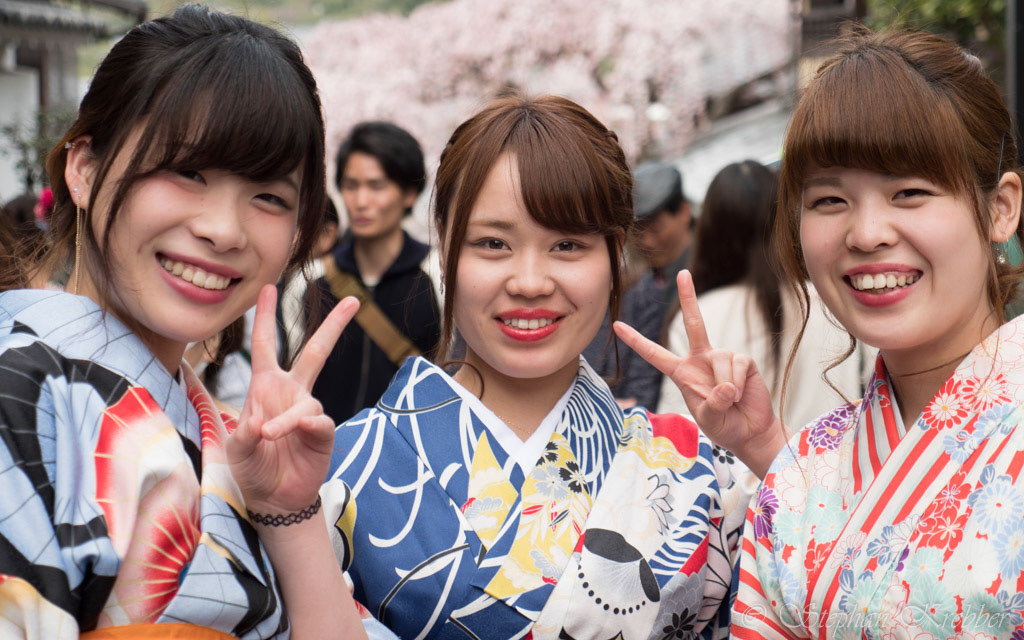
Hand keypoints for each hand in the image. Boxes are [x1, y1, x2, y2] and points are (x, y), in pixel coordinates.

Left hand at [227, 285, 358, 513]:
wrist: (274, 498)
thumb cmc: (252, 467)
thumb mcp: (236, 449)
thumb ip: (243, 433)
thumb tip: (261, 422)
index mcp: (265, 388)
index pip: (267, 345)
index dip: (267, 317)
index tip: (269, 288)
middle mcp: (291, 393)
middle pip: (315, 352)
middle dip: (334, 327)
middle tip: (353, 300)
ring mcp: (309, 412)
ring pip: (305, 403)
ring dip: (285, 420)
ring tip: (266, 436)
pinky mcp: (322, 433)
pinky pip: (316, 422)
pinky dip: (301, 426)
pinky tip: (290, 433)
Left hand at [613, 270, 785, 477]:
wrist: (749, 431)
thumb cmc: (724, 426)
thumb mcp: (709, 419)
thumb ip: (713, 404)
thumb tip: (725, 386)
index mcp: (682, 373)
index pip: (654, 354)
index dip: (636, 341)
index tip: (617, 325)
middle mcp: (700, 359)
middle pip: (693, 323)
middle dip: (689, 296)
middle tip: (682, 272)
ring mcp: (721, 357)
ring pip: (719, 360)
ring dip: (725, 386)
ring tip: (730, 401)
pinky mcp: (742, 360)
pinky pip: (736, 365)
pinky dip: (738, 383)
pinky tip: (740, 393)